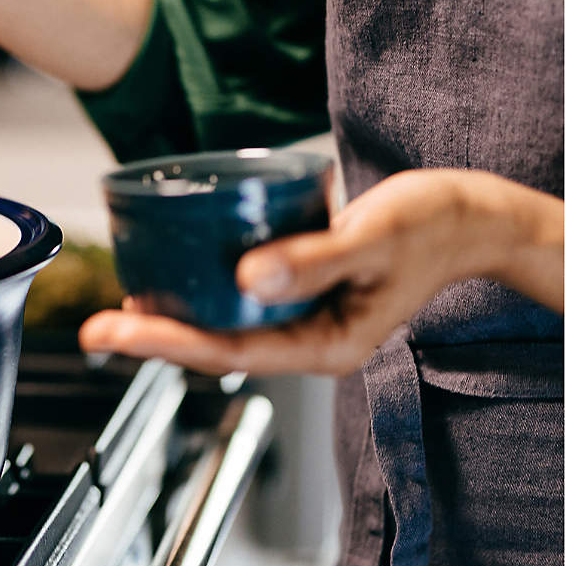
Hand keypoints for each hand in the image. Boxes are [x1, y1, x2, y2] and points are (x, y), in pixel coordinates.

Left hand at [78, 169, 564, 375]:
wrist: (470, 215)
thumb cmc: (435, 225)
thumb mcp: (377, 237)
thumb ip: (315, 259)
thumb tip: (247, 277)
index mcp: (327, 344)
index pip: (230, 350)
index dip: (167, 342)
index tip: (117, 330)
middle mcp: (307, 336)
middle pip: (215, 345)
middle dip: (153, 337)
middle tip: (94, 327)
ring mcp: (302, 315)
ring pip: (223, 324)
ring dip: (171, 318)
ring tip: (117, 310)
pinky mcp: (298, 288)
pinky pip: (238, 297)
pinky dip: (201, 288)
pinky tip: (171, 272)